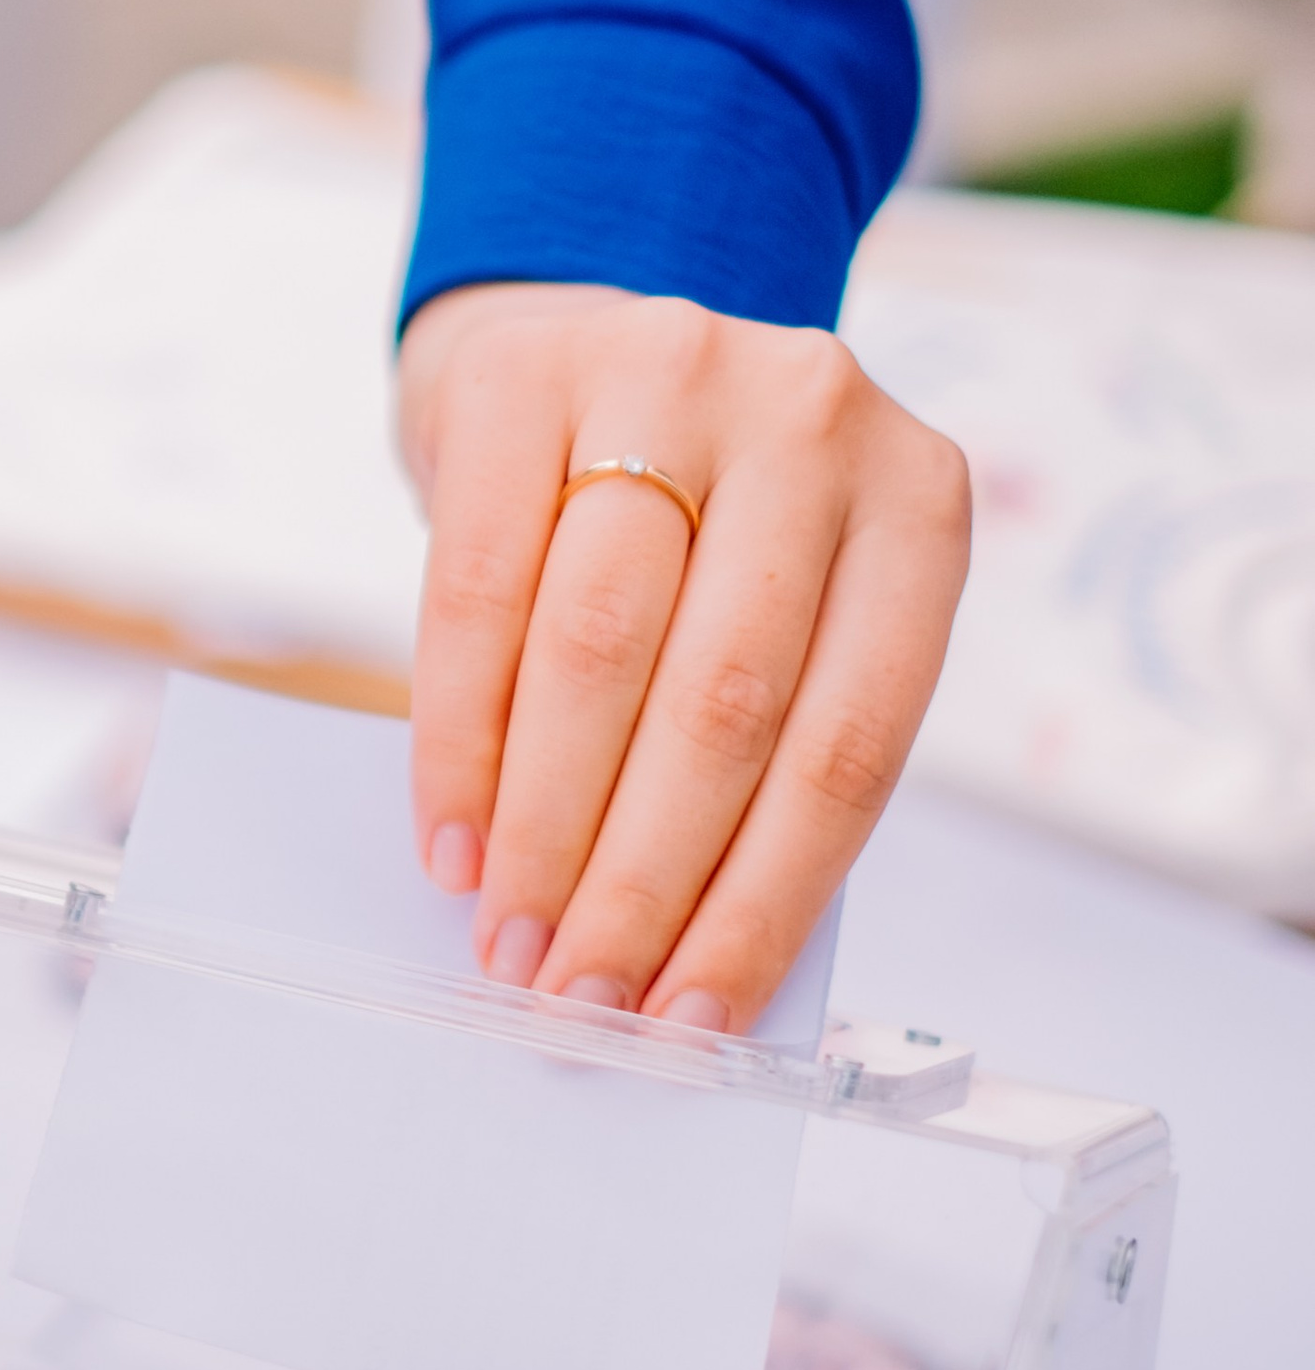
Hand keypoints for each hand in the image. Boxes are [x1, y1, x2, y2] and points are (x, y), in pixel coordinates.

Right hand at [398, 281, 970, 1032]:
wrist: (578, 349)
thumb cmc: (696, 532)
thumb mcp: (779, 607)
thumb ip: (763, 748)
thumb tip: (685, 965)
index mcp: (918, 504)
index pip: (850, 743)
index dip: (764, 900)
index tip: (691, 1020)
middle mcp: (813, 417)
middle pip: (722, 700)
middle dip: (639, 880)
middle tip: (576, 998)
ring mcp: (669, 370)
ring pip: (599, 647)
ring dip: (544, 826)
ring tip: (506, 941)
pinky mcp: (526, 372)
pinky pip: (478, 588)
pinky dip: (460, 738)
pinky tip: (451, 837)